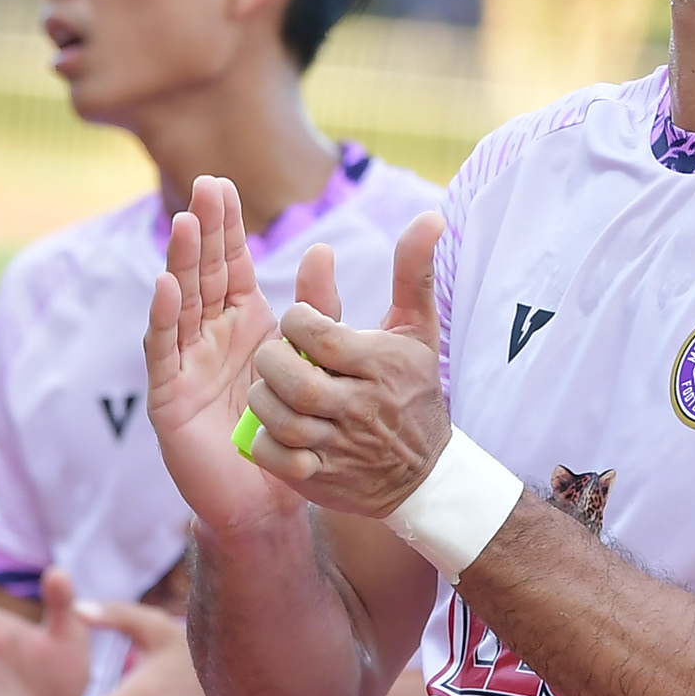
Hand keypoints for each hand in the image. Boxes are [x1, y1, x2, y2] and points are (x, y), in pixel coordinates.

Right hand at [142, 177, 304, 541]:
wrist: (269, 497)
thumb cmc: (289, 428)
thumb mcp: (311, 360)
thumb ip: (319, 310)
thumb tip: (323, 248)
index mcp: (243, 322)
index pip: (229, 264)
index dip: (225, 226)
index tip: (222, 183)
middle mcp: (209, 336)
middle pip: (200, 274)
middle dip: (201, 230)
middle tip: (203, 185)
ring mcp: (185, 363)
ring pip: (179, 304)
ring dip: (178, 264)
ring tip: (183, 223)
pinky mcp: (170, 397)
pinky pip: (164, 352)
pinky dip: (163, 318)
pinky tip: (165, 287)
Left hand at [240, 213, 452, 518]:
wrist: (424, 473)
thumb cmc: (412, 388)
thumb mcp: (416, 330)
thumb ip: (413, 272)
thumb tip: (430, 216)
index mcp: (382, 364)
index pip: (319, 334)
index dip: (298, 320)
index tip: (301, 322)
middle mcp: (363, 407)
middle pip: (294, 378)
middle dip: (271, 359)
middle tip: (273, 353)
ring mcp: (342, 447)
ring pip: (280, 417)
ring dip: (264, 398)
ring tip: (270, 386)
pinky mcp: (323, 479)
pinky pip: (276, 458)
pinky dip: (264, 441)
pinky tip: (271, 426)